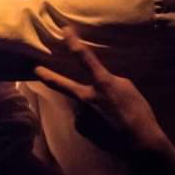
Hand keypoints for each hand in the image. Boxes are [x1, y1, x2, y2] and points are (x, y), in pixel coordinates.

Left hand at [33, 27, 169, 153]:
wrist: (139, 144)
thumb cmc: (138, 113)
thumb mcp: (127, 88)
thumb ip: (107, 82)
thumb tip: (96, 83)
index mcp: (102, 83)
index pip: (84, 57)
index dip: (73, 42)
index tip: (64, 30)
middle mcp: (86, 98)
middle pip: (60, 83)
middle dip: (45, 75)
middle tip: (35, 68)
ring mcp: (81, 114)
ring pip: (80, 105)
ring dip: (90, 108)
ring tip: (109, 117)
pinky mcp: (81, 128)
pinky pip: (84, 119)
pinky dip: (93, 120)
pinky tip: (106, 127)